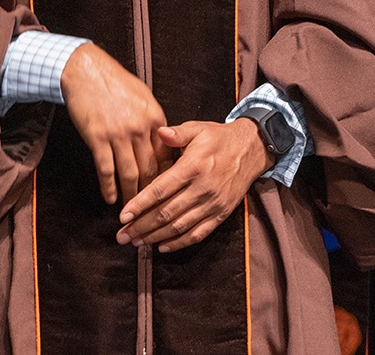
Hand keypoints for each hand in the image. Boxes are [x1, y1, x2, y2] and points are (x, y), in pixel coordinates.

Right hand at [60, 43, 169, 205]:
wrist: (85, 70)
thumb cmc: (114, 81)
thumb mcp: (143, 96)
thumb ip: (153, 120)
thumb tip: (163, 141)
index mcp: (155, 118)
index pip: (166, 155)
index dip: (167, 176)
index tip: (167, 191)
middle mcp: (139, 128)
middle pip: (151, 169)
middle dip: (153, 193)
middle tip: (153, 209)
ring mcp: (118, 134)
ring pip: (130, 173)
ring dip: (132, 195)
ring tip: (132, 210)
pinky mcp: (97, 137)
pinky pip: (106, 169)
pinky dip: (109, 187)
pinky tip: (110, 199)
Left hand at [116, 118, 268, 251]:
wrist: (252, 149)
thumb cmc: (220, 138)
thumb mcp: (197, 129)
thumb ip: (176, 133)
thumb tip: (160, 132)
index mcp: (192, 167)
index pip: (160, 190)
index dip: (140, 205)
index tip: (123, 216)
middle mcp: (202, 189)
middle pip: (166, 213)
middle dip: (141, 227)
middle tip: (122, 236)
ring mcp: (213, 204)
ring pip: (180, 227)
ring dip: (156, 237)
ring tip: (137, 242)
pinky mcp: (221, 214)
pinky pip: (198, 233)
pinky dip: (180, 243)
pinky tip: (162, 247)